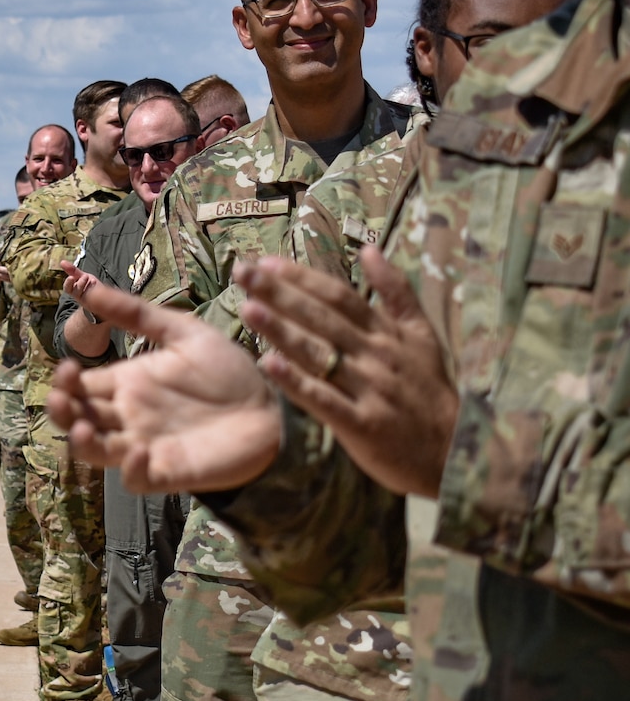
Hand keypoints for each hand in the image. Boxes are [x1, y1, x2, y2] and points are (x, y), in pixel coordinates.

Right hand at [45, 281, 280, 494]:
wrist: (273, 410)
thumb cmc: (228, 372)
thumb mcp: (182, 332)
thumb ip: (135, 313)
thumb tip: (85, 285)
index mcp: (127, 382)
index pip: (81, 385)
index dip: (66, 380)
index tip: (69, 367)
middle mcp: (129, 416)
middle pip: (78, 418)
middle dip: (61, 410)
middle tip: (62, 397)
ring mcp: (144, 446)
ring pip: (96, 451)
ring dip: (82, 442)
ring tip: (84, 427)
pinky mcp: (168, 471)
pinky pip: (135, 480)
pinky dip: (130, 470)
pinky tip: (139, 451)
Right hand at [58, 261, 100, 303]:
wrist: (103, 294)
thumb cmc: (89, 284)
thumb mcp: (81, 276)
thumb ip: (72, 270)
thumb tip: (62, 261)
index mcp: (73, 289)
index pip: (67, 288)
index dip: (68, 283)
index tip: (71, 277)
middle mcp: (78, 296)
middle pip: (75, 292)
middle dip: (80, 284)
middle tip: (85, 276)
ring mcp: (85, 300)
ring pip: (84, 295)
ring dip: (88, 286)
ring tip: (93, 280)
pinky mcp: (93, 303)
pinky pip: (93, 299)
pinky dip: (94, 291)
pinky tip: (96, 285)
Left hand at [238, 249, 453, 498]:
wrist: (457, 451)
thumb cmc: (429, 391)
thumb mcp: (422, 335)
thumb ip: (396, 292)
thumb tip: (370, 248)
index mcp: (387, 334)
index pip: (340, 297)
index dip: (304, 278)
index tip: (267, 262)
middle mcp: (377, 356)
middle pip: (323, 318)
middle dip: (281, 293)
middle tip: (244, 272)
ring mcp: (370, 390)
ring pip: (319, 354)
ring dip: (282, 330)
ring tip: (248, 308)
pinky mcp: (362, 425)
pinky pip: (324, 400)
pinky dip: (296, 382)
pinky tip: (268, 364)